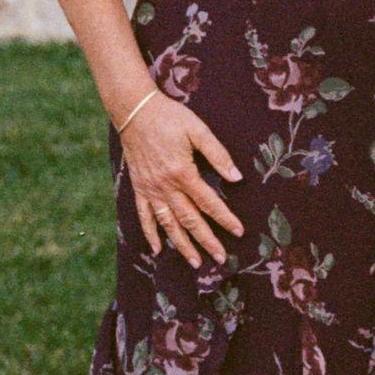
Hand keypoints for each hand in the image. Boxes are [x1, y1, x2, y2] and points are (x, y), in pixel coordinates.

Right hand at [116, 88, 245, 269]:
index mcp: (183, 172)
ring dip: (182, 245)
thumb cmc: (170, 117)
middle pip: (189, 220)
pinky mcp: (139, 188)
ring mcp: (150, 190)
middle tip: (220, 258)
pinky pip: (144, 217)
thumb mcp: (198, 130)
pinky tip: (158, 250)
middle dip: (206, 241)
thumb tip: (236, 177)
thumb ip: (217, 154)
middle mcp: (166, 187)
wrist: (135, 112)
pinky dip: (151, 235)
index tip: (238, 232)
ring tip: (195, 262)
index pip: (209, 202)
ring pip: (168, 224)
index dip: (225, 218)